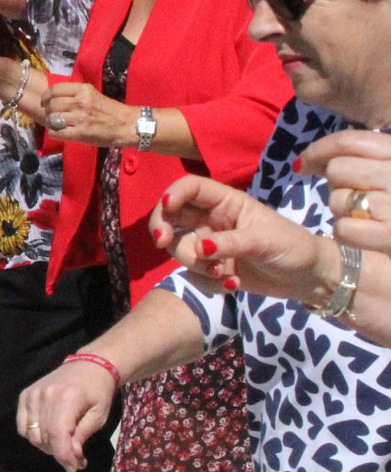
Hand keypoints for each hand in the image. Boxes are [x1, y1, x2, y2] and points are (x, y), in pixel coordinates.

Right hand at [16, 359, 115, 471]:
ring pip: (31, 434)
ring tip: (63, 445)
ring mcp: (32, 394)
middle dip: (59, 454)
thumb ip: (82, 436)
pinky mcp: (25, 395)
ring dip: (47, 447)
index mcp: (66, 399)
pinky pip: (22, 425)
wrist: (88, 366)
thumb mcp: (98, 416)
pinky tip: (49, 435)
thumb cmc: (98, 392)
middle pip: (43, 437)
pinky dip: (34, 435)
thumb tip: (71, 458)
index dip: (64, 456)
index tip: (74, 468)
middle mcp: (44, 395)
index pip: (57, 435)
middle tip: (76, 458)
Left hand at [40, 82, 134, 148]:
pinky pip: (56, 132)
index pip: (55, 90)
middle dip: (49, 111)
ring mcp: (80, 118)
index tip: (44, 102)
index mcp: (83, 90)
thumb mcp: (92, 94)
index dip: (46, 96)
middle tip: (52, 115)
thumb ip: (75, 94)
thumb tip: (54, 97)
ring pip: (52, 118)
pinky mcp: (81, 133)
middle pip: (52, 104)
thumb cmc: (110, 110)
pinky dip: (54, 133)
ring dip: (51, 122)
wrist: (127, 125)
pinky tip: (59, 132)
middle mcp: (81, 102)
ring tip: (57, 124)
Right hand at [151, 173, 325, 298]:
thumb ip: (229, 243)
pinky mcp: (212, 267)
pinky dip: (208, 282)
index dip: (174, 193)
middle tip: (163, 243)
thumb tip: (199, 248)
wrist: (308, 278)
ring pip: (181, 248)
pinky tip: (233, 284)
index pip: (190, 188)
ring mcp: (210, 244)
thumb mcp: (264, 241)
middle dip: (164, 228)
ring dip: (196, 263)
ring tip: (223, 274)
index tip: (167, 208)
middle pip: (172, 216)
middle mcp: (212, 220)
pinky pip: (194, 273)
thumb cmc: (292, 247)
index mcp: (226, 203)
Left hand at [300, 129, 390, 252]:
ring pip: (338, 199)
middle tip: (352, 196)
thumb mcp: (384, 170)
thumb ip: (359, 157)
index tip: (304, 165)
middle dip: (336, 184)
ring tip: (363, 216)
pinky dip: (347, 235)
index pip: (349, 142)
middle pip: (337, 169)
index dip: (318, 151)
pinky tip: (364, 235)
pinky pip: (344, 229)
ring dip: (342, 210)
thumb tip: (307, 162)